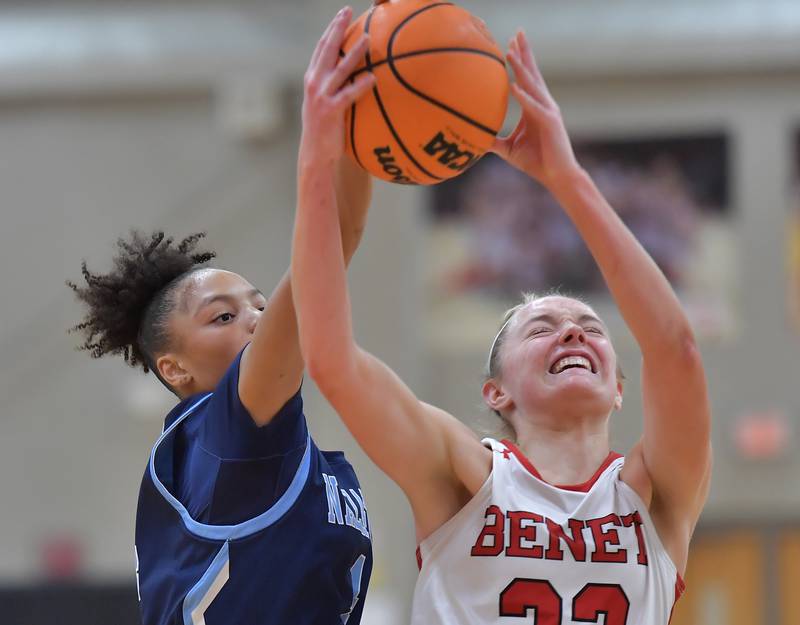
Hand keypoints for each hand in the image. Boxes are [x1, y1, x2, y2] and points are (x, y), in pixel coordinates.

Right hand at [301, 7, 374, 165]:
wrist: (315, 154)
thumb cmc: (324, 131)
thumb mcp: (324, 104)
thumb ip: (334, 88)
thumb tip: (354, 75)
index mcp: (312, 79)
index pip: (321, 48)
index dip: (332, 29)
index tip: (342, 14)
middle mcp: (314, 84)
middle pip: (326, 49)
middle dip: (337, 28)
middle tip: (348, 11)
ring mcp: (321, 97)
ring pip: (339, 69)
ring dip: (354, 52)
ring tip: (368, 39)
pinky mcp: (331, 111)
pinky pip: (348, 95)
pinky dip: (361, 85)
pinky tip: (373, 78)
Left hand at [491, 31, 579, 190]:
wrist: (556, 176)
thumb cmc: (536, 162)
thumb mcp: (509, 150)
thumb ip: (494, 142)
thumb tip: (475, 141)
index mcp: (534, 107)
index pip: (526, 79)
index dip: (520, 61)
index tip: (510, 43)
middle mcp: (543, 104)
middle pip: (532, 73)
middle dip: (524, 53)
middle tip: (517, 33)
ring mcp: (548, 112)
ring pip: (532, 86)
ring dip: (521, 69)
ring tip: (510, 52)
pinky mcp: (550, 123)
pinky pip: (534, 108)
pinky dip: (524, 97)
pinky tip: (514, 86)